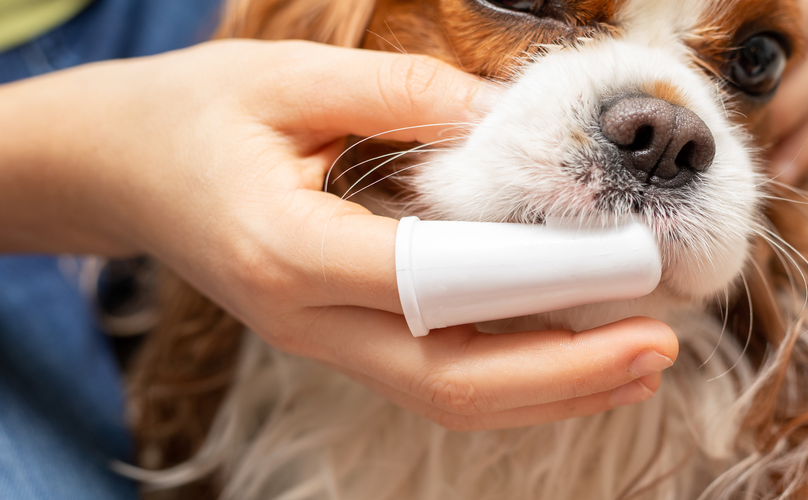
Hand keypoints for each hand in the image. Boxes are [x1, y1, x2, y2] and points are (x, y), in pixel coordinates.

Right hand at [0, 40, 677, 429]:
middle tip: (657, 347)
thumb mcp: (282, 77)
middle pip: (449, 378)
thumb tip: (502, 120)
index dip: (535, 279)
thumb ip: (397, 94)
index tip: (625, 265)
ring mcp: (320, 340)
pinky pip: (433, 375)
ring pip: (448, 394)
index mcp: (286, 249)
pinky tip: (569, 356)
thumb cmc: (191, 116)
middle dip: (563, 372)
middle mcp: (305, 317)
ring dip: (549, 389)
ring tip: (638, 364)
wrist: (117, 172)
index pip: (430, 282)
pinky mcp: (337, 339)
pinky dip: (511, 376)